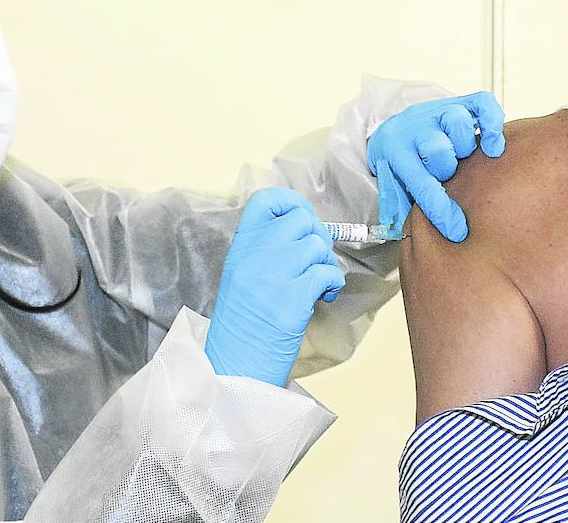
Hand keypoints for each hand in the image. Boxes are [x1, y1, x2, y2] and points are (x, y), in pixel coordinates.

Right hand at [204, 188, 342, 386]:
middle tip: (314, 261)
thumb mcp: (242, 276)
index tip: (302, 220)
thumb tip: (304, 231)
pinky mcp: (293, 298)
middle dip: (317, 237)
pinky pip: (328, 273)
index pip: (266, 200)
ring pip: (318, 245)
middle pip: (301, 219)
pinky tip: (324, 297)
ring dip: (326, 263)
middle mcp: (254, 255)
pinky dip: (333, 284)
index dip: (291, 203)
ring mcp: (273, 275)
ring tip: (317, 285)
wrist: (235, 366)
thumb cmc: (242, 326)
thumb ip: (265, 250)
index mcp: (240, 248)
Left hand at [366, 91, 505, 242]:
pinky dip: (493, 121)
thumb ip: (398, 209)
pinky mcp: (460, 102)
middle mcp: (417, 128)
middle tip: (450, 176)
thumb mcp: (392, 186)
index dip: (441, 211)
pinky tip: (493, 143)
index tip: (457, 231)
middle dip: (448, 169)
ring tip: (466, 157)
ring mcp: (439, 112)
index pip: (421, 184)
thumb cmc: (402, 164)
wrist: (397, 127)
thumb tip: (405, 234)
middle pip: (439, 149)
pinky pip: (482, 104)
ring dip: (466, 144)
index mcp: (396, 152)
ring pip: (458, 123)